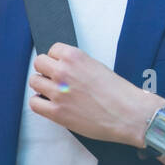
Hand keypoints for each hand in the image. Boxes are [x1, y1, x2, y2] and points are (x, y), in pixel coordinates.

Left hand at [28, 43, 163, 146]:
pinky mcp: (57, 112)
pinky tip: (50, 104)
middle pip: (38, 63)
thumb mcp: (97, 67)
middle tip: (55, 80)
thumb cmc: (119, 93)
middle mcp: (63, 72)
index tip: (62, 67)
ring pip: (34, 82)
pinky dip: (40, 103)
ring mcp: (58, 92)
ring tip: (53, 93)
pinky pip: (34, 103)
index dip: (57, 59)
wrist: (129, 114)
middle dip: (46, 70)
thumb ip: (77, 66)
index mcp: (75, 57)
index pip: (52, 50)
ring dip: (42, 86)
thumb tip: (64, 69)